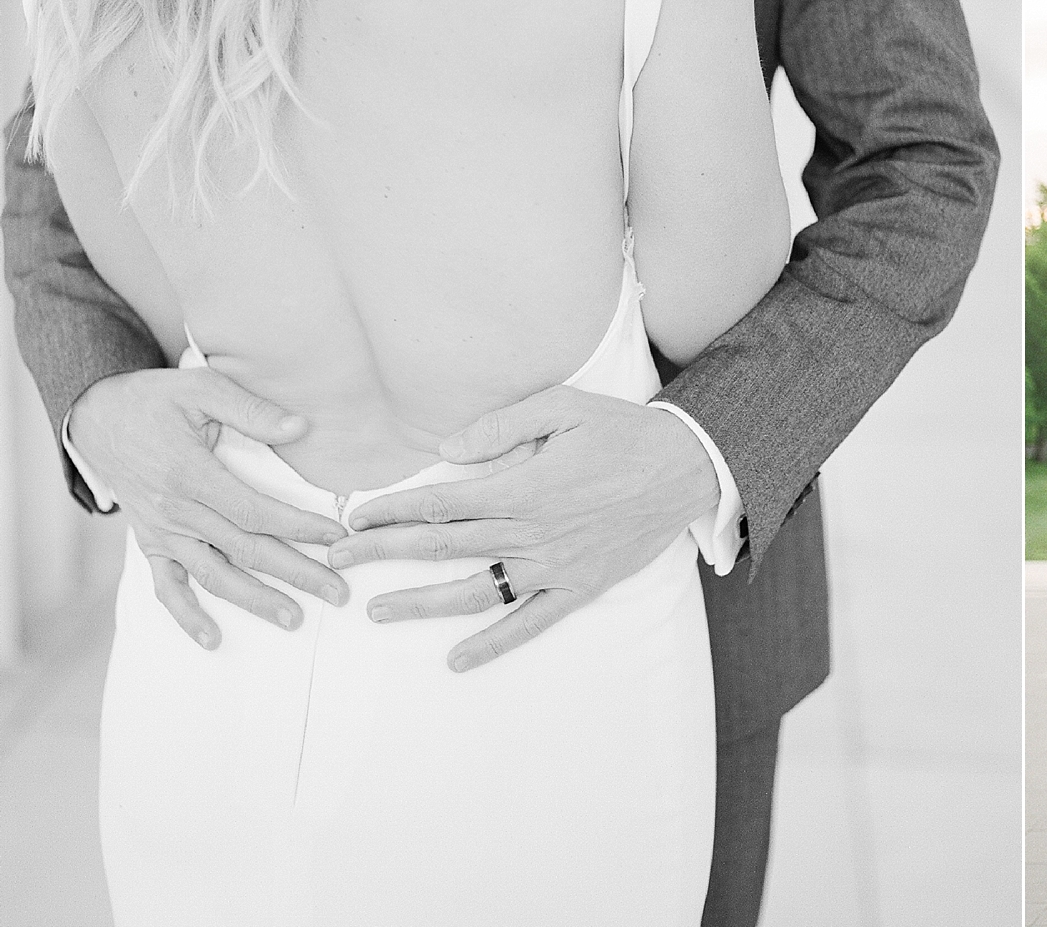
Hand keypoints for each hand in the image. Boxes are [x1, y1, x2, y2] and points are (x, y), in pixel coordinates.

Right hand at [68, 369, 348, 648]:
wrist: (95, 417)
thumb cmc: (154, 400)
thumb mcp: (200, 388)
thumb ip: (251, 410)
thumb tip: (300, 427)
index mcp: (191, 476)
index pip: (257, 512)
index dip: (299, 528)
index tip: (337, 539)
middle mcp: (176, 512)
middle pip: (246, 550)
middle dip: (296, 573)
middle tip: (337, 592)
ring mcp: (162, 533)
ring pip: (214, 575)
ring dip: (255, 601)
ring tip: (294, 619)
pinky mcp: (151, 543)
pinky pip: (167, 587)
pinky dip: (187, 616)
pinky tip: (212, 639)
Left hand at [337, 386, 720, 671]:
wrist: (688, 468)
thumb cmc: (625, 432)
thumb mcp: (565, 406)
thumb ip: (503, 425)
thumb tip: (448, 451)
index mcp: (522, 486)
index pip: (439, 504)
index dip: (391, 511)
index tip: (354, 518)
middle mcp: (532, 532)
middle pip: (442, 548)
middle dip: (383, 554)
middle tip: (337, 561)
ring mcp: (555, 565)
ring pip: (475, 591)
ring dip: (421, 603)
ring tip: (377, 611)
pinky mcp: (580, 586)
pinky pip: (530, 622)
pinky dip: (493, 644)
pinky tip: (456, 660)